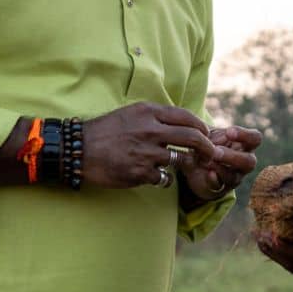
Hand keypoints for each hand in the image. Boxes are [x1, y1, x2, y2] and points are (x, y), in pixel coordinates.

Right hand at [82, 103, 217, 190]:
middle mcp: (151, 131)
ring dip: (187, 164)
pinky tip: (162, 178)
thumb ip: (157, 115)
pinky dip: (166, 179)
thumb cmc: (108, 129)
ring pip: (180, 159)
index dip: (201, 127)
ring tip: (188, 165)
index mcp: (150, 113)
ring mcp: (146, 153)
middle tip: (211, 152)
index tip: (207, 133)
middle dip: (206, 146)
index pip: (187, 118)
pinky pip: (163, 178)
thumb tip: (181, 122)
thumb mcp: (133, 112)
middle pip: (191, 138)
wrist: (80, 149)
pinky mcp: (139, 173)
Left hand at [177, 124, 260, 203]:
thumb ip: (214, 135)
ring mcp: (235, 177)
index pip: (256, 139)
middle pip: (249, 161)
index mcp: (247, 145)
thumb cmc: (210, 145)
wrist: (197, 166)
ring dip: (221, 168)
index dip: (245, 135)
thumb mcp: (211, 135)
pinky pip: (219, 187)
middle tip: (216, 151)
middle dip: (232, 156)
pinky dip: (213, 180)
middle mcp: (245, 162)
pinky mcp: (221, 188)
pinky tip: (208, 173)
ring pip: (235, 177)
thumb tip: (216, 139)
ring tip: (208, 161)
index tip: (228, 132)